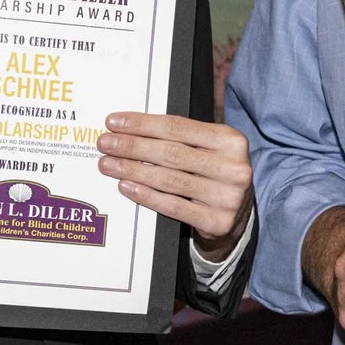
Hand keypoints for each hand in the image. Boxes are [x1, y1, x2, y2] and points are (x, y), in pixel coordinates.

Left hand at [98, 113, 252, 256]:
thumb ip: (181, 136)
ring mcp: (227, 196)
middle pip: (170, 153)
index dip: (142, 124)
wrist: (239, 215)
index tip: (115, 122)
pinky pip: (172, 206)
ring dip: (132, 171)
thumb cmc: (215, 173)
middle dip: (132, 147)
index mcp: (230, 140)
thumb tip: (131, 127)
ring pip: (168, 180)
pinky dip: (146, 195)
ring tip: (109, 164)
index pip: (178, 127)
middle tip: (105, 143)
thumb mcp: (210, 148)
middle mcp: (233, 167)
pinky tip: (126, 186)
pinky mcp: (217, 221)